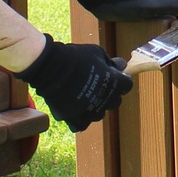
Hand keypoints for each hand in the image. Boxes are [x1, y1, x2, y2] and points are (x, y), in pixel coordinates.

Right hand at [17, 37, 131, 130]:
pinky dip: (79, 118)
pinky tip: (74, 107)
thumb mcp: (97, 52)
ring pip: (100, 114)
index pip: (127, 85)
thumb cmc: (75, 57)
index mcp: (114, 83)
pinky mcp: (76, 119)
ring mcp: (91, 111)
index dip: (121, 80)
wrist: (50, 67)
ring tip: (83, 96)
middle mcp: (106, 100)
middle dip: (110, 94)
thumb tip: (120, 66)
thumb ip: (110, 62)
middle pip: (116, 101)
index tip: (114, 76)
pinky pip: (82, 123)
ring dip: (96, 106)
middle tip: (98, 86)